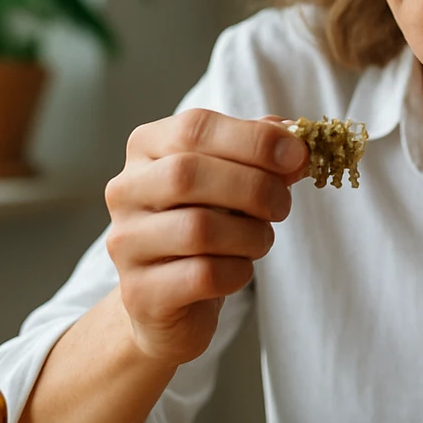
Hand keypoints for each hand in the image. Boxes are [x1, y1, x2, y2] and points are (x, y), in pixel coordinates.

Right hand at [103, 109, 306, 365]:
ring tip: (260, 240)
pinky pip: (202, 275)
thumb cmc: (210, 222)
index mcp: (146, 147)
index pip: (194, 128)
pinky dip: (237, 272)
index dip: (254, 139)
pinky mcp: (140, 291)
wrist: (175, 295)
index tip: (297, 156)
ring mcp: (126, 242)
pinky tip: (238, 269)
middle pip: (187, 174)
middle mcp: (125, 190)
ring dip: (251, 235)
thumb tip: (298, 143)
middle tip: (282, 206)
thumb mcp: (235, 177)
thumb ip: (263, 154)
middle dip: (254, 188)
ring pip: (197, 229)